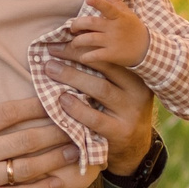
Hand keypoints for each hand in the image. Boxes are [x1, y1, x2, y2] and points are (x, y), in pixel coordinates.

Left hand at [36, 51, 155, 174]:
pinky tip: (62, 100)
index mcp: (136, 76)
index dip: (85, 45)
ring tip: (51, 70)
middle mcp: (137, 92)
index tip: (60, 39)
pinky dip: (76, 109)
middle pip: (106, 66)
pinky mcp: (120, 133)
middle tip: (51, 52)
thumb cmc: (118, 111)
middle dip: (76, 56)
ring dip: (73, 77)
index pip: (110, 54)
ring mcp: (130, 113)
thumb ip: (104, 71)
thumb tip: (67, 45)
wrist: (135, 148)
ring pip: (101, 89)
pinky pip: (95, 118)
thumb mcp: (120, 89)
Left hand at [63, 0, 150, 72]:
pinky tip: (82, 57)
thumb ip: (116, 3)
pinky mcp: (112, 55)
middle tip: (72, 29)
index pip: (108, 8)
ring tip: (74, 44)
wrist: (147, 50)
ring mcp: (113, 42)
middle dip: (77, 25)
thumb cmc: (135, 30)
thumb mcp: (128, 15)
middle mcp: (114, 28)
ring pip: (89, 39)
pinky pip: (95, 55)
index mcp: (118, 17)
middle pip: (91, 23)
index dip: (98, 3)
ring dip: (77, 41)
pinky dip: (86, 57)